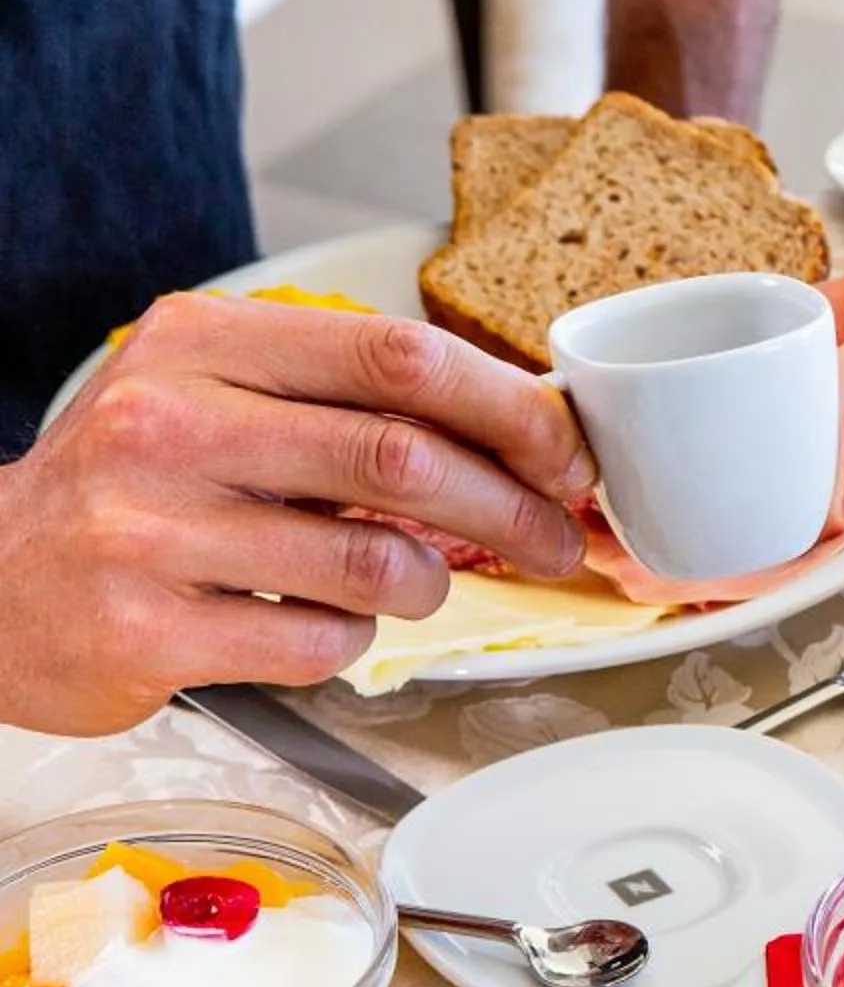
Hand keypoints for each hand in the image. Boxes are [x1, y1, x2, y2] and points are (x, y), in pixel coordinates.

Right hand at [0, 295, 592, 734]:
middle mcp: (169, 423)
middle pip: (406, 459)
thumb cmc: (136, 486)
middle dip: (513, 508)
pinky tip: (316, 619)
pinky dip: (353, 639)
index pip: (398, 356)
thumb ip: (347, 400)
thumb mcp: (219, 395)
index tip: (564, 454)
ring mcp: (152, 529)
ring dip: (429, 585)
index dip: (509, 409)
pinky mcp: (149, 630)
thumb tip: (521, 431)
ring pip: (376, 563)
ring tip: (410, 582)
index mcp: (203, 343)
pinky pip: (322, 643)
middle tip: (554, 539)